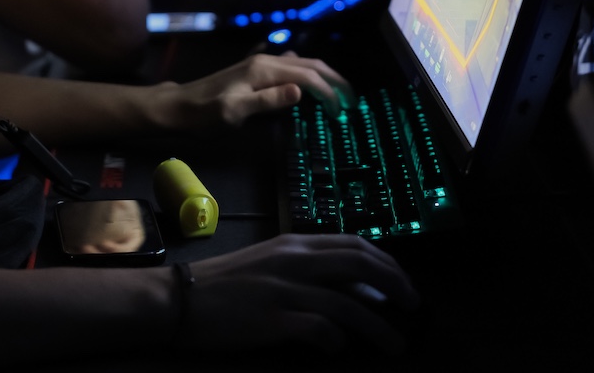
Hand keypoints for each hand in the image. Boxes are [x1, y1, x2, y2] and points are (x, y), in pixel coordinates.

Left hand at [171, 52, 354, 129]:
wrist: (178, 107)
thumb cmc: (205, 113)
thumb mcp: (235, 111)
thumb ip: (268, 101)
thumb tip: (301, 91)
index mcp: (264, 70)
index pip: (306, 76)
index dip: (328, 92)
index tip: (341, 111)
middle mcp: (265, 62)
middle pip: (309, 65)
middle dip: (333, 80)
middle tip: (351, 99)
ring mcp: (260, 65)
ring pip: (301, 65)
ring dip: (322, 76)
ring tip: (337, 92)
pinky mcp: (255, 72)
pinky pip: (290, 68)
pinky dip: (307, 75)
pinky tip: (308, 84)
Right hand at [179, 234, 418, 354]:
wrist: (179, 298)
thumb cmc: (226, 283)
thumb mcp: (272, 263)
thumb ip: (311, 270)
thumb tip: (357, 289)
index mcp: (296, 243)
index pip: (355, 244)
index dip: (387, 263)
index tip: (404, 283)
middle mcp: (295, 260)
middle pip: (360, 265)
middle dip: (395, 285)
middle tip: (413, 306)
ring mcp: (284, 289)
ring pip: (348, 303)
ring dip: (378, 326)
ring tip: (395, 345)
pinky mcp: (271, 319)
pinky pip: (318, 328)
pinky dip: (336, 340)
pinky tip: (340, 349)